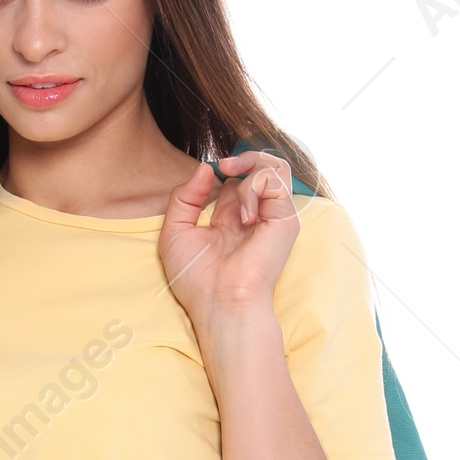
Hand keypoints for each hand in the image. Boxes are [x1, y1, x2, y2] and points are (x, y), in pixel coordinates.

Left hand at [157, 150, 301, 336]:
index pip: (235, 179)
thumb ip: (185, 197)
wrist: (220, 301)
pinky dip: (254, 186)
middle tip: (223, 167)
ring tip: (233, 176)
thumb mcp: (175, 232)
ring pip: (274, 166)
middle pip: (259, 167)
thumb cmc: (197, 279)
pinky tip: (244, 216)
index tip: (209, 171)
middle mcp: (254, 215)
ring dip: (250, 163)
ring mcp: (271, 215)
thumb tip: (206, 167)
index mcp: (230, 218)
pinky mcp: (284, 217)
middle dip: (240, 158)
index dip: (222, 168)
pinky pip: (275, 178)